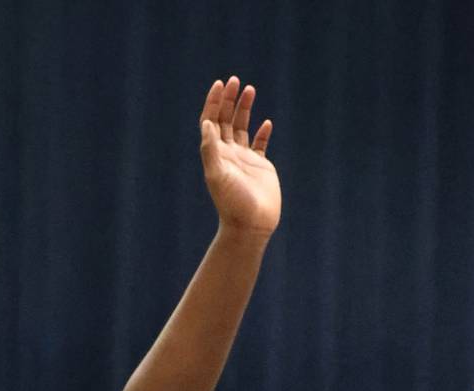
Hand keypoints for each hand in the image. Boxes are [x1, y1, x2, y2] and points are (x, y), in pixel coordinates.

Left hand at [200, 78, 279, 237]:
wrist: (250, 226)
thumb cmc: (233, 203)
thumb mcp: (218, 175)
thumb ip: (211, 149)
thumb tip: (207, 123)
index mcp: (216, 154)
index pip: (211, 121)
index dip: (214, 102)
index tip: (221, 85)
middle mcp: (228, 154)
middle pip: (226, 120)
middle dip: (229, 99)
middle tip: (235, 81)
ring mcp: (244, 159)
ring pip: (242, 127)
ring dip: (245, 108)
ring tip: (250, 89)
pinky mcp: (260, 167)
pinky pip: (260, 144)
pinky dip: (262, 132)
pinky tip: (266, 122)